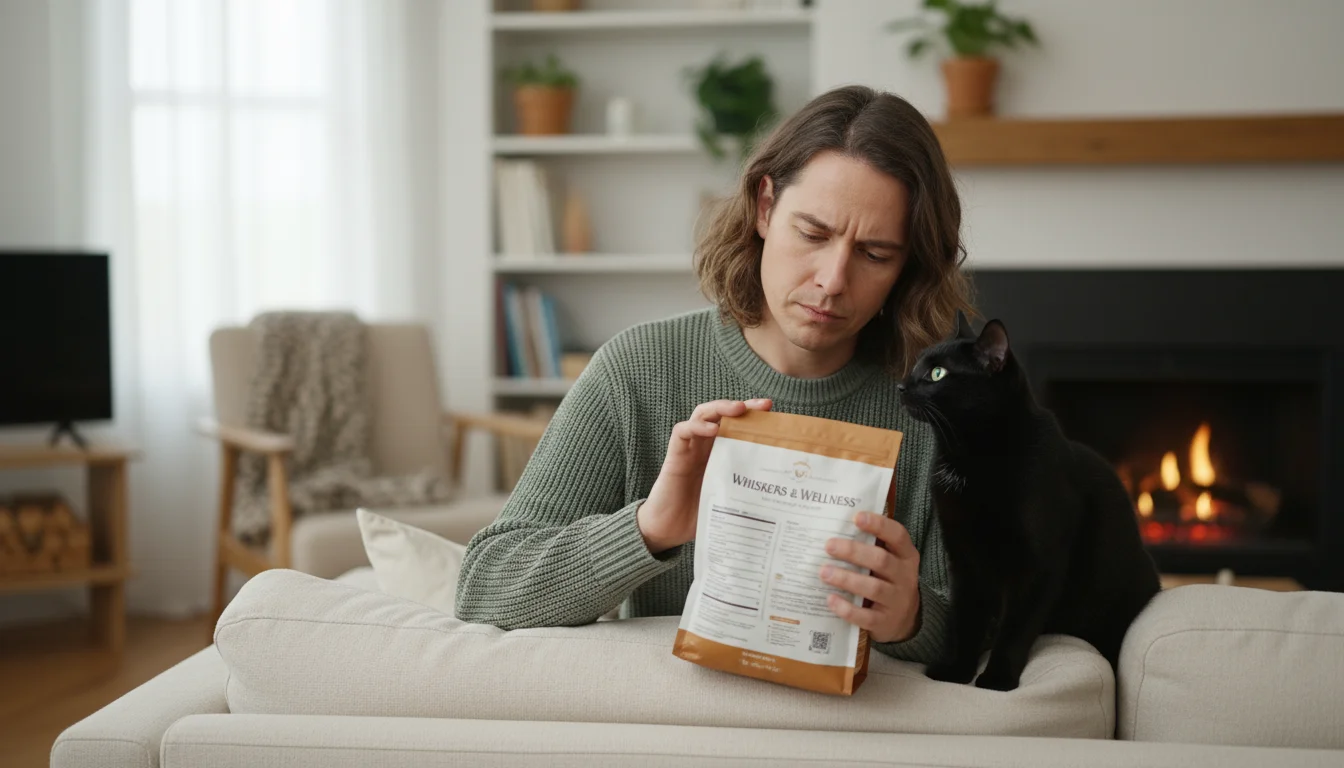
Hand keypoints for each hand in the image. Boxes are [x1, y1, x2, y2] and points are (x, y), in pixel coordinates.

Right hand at [637, 398, 771, 552]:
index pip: (737, 426)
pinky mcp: (675, 456)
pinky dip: (696, 426)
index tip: (773, 412)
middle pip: (722, 415)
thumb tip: (784, 498)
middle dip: (742, 406)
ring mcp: (690, 449)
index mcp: (721, 454)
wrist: (669, 530)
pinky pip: (682, 432)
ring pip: (702, 415)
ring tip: (737, 409)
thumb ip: (749, 491)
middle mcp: (706, 447)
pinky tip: (711, 429)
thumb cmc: (699, 515)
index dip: (754, 416)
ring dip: (720, 408)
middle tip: (763, 405)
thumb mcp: (732, 499)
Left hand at [819, 511, 921, 643]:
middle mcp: (905, 577)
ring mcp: (897, 601)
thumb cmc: (888, 580)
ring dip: (846, 579)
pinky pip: (866, 616)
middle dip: (853, 552)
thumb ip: (870, 546)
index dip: (879, 525)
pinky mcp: (885, 622)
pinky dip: (847, 608)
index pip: (898, 535)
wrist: (905, 620)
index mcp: (906, 556)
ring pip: (873, 588)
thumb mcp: (889, 561)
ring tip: (824, 572)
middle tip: (829, 546)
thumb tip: (835, 527)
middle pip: (881, 560)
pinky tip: (830, 600)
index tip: (857, 517)